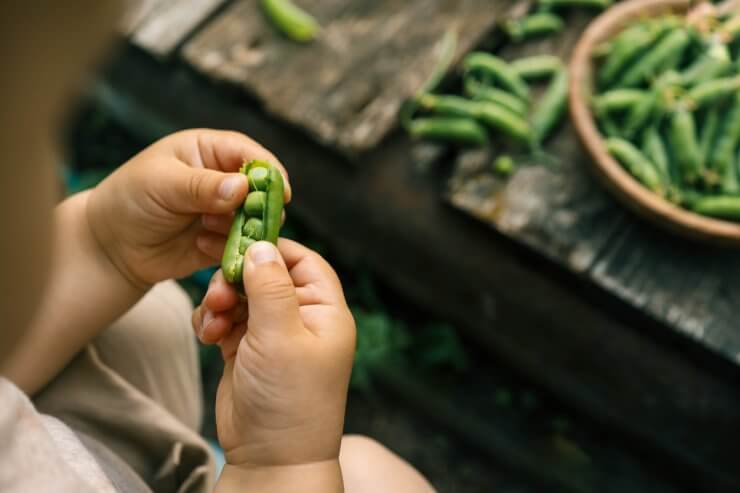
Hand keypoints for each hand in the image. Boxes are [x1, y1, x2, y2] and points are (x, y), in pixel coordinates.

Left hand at [86, 129, 290, 288]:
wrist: (111, 246)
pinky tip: (200, 245)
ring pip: (256, 221)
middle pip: (262, 190)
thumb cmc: (129, 200)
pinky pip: (243, 247)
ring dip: (242, 229)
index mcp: (209, 151)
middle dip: (258, 206)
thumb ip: (201, 185)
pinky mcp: (224, 241)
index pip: (250, 154)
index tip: (280, 193)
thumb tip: (241, 187)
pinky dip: (231, 250)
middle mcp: (223, 180)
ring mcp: (226, 212)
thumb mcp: (161, 184)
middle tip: (247, 220)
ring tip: (208, 230)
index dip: (269, 172)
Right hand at [192, 239, 355, 466]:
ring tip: (212, 323)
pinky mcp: (246, 350)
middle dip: (237, 279)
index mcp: (324, 312)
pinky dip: (213, 321)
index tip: (242, 240)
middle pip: (267, 275)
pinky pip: (226, 319)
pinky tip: (208, 336)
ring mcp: (272, 335)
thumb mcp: (281, 336)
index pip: (305, 262)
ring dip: (220, 302)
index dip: (276, 248)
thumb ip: (270, 286)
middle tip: (218, 292)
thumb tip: (262, 245)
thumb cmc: (289, 398)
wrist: (270, 457)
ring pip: (241, 296)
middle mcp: (301, 320)